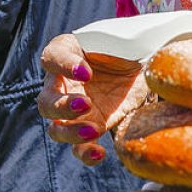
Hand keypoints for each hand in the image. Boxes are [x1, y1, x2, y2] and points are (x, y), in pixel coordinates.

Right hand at [37, 33, 149, 165]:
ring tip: (93, 130)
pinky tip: (100, 153)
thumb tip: (144, 41)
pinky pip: (78, 147)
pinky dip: (85, 153)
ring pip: (56, 128)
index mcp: (65, 53)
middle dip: (62, 106)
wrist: (142, 65)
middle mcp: (62, 83)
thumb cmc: (128, 46)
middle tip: (86, 104)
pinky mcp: (89, 128)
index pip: (52, 57)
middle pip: (46, 100)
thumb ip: (122, 39)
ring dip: (70, 132)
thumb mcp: (124, 38)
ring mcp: (72, 110)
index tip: (85, 72)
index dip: (64, 66)